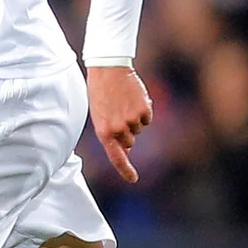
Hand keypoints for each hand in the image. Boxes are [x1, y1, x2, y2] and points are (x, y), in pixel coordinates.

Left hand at [88, 65, 151, 183]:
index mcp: (103, 132)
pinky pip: (148, 118)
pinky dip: (143, 110)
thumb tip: (127, 149)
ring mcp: (132, 120)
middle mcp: (119, 129)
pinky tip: (133, 98)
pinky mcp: (144, 110)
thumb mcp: (100, 116)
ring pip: (139, 128)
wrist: (108, 69)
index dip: (125, 169)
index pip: (116, 157)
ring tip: (122, 102)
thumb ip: (111, 134)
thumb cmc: (101, 93)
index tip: (133, 179)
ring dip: (134, 118)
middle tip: (117, 113)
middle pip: (130, 141)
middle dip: (127, 131)